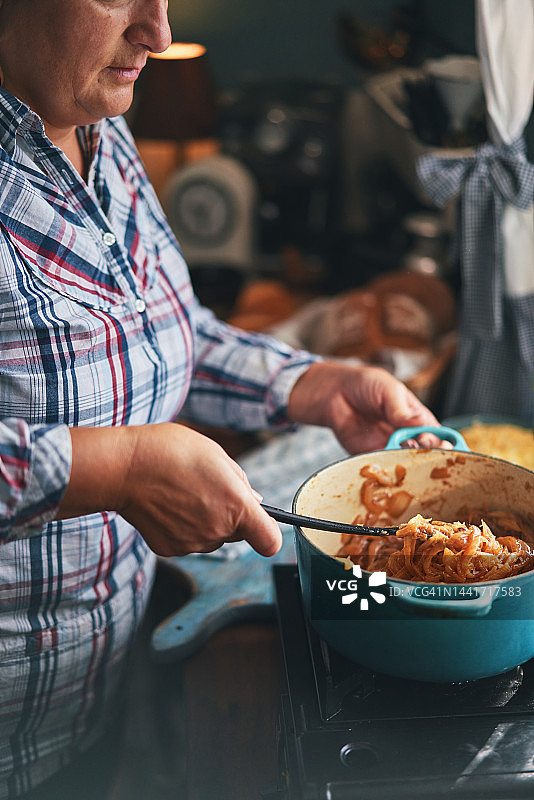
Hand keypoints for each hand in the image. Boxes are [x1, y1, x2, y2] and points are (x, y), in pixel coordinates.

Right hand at [57, 423, 281, 556]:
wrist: (123, 467)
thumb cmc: (170, 451)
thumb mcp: (216, 454)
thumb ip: (240, 481)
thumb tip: (253, 500)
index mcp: (236, 506)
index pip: (270, 542)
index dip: (269, 533)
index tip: (262, 523)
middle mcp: (217, 532)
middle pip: (238, 533)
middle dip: (231, 515)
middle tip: (208, 487)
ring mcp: (193, 544)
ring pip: (212, 537)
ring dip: (206, 520)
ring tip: (183, 492)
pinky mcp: (170, 550)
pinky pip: (188, 541)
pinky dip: (182, 527)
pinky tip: (168, 505)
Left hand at [287, 361, 442, 453]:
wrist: (333, 392)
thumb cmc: (364, 384)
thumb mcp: (388, 390)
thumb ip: (403, 410)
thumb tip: (421, 424)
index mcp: (415, 416)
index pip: (435, 432)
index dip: (441, 440)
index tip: (441, 443)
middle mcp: (405, 433)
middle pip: (423, 450)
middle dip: (427, 452)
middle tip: (422, 446)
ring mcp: (388, 445)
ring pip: (405, 460)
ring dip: (408, 460)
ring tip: (405, 450)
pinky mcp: (370, 454)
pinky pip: (383, 464)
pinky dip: (389, 466)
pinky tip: (390, 461)